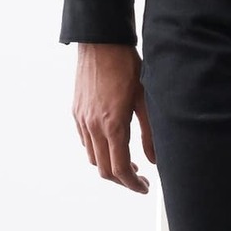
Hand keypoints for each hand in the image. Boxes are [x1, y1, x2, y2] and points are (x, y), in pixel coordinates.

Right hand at [72, 43, 155, 192]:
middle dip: (123, 180)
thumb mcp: (146, 99)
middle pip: (104, 169)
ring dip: (110, 166)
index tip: (144, 187)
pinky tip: (113, 143)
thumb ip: (150, 133)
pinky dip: (99, 151)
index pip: (120, 169)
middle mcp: (93, 126)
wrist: (100, 42)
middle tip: (140, 179)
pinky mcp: (76, 112)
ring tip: (129, 162)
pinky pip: (85, 142)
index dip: (133, 184)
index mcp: (112, 125)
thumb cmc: (127, 66)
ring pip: (93, 158)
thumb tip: (155, 160)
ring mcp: (82, 120)